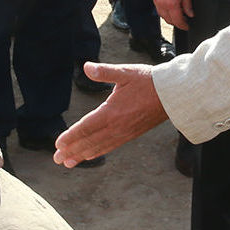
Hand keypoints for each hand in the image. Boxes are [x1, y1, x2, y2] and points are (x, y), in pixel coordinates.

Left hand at [54, 63, 169, 166]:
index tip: (58, 144)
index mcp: (112, 112)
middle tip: (57, 159)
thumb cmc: (148, 81)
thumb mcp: (125, 72)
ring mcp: (124, 133)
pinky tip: (90, 155)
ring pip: (99, 147)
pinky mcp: (130, 134)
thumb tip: (86, 67)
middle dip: (72, 150)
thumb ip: (104, 72)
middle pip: (89, 141)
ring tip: (68, 163)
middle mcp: (116, 126)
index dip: (71, 136)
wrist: (172, 95)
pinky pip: (110, 146)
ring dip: (82, 155)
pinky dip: (98, 152)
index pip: (86, 127)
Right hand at [151, 0, 192, 30]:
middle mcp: (162, 4)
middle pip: (168, 20)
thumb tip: (190, 14)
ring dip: (169, 18)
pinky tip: (169, 8)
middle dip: (176, 23)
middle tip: (183, 22)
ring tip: (176, 15)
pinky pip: (158, 8)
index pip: (177, 21)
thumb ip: (188, 4)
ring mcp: (156, 0)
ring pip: (162, 15)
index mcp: (172, 4)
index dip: (183, 26)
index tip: (187, 26)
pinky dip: (163, 11)